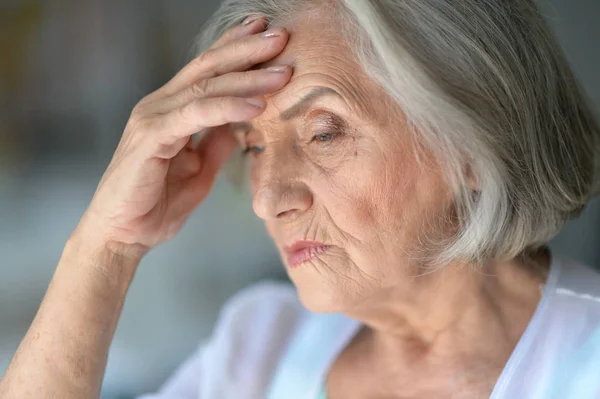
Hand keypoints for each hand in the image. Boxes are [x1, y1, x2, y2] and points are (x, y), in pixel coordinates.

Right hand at [76, 17, 290, 255]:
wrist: (123, 235)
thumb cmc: (157, 203)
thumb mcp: (199, 170)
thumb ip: (215, 144)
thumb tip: (240, 126)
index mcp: (171, 110)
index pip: (207, 70)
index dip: (236, 48)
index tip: (267, 33)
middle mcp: (160, 106)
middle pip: (208, 67)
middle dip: (247, 50)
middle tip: (282, 36)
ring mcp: (153, 118)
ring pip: (206, 86)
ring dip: (247, 77)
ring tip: (282, 72)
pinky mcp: (151, 137)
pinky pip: (196, 115)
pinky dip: (228, 107)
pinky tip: (257, 106)